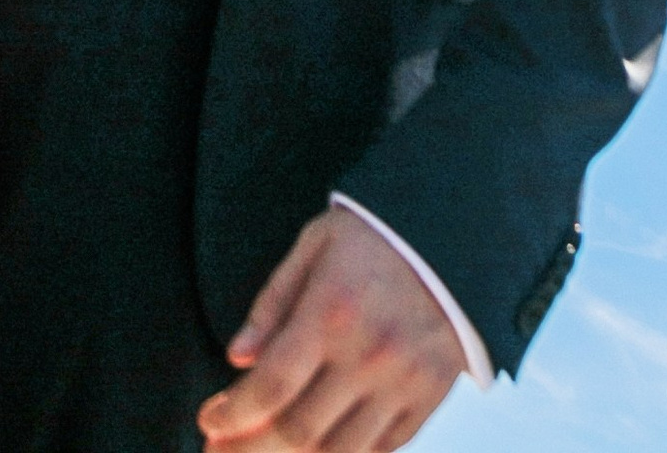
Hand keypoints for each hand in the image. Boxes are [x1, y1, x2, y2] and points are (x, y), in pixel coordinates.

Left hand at [198, 212, 469, 451]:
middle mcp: (369, 356)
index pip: (271, 386)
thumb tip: (238, 357)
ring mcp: (403, 385)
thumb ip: (273, 303)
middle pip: (297, 430)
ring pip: (338, 452)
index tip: (208, 421)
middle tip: (220, 451)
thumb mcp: (315, 245)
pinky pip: (381, 451)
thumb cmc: (376, 237)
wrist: (457, 235)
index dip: (233, 414)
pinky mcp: (430, 400)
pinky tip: (316, 450)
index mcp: (333, 312)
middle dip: (249, 449)